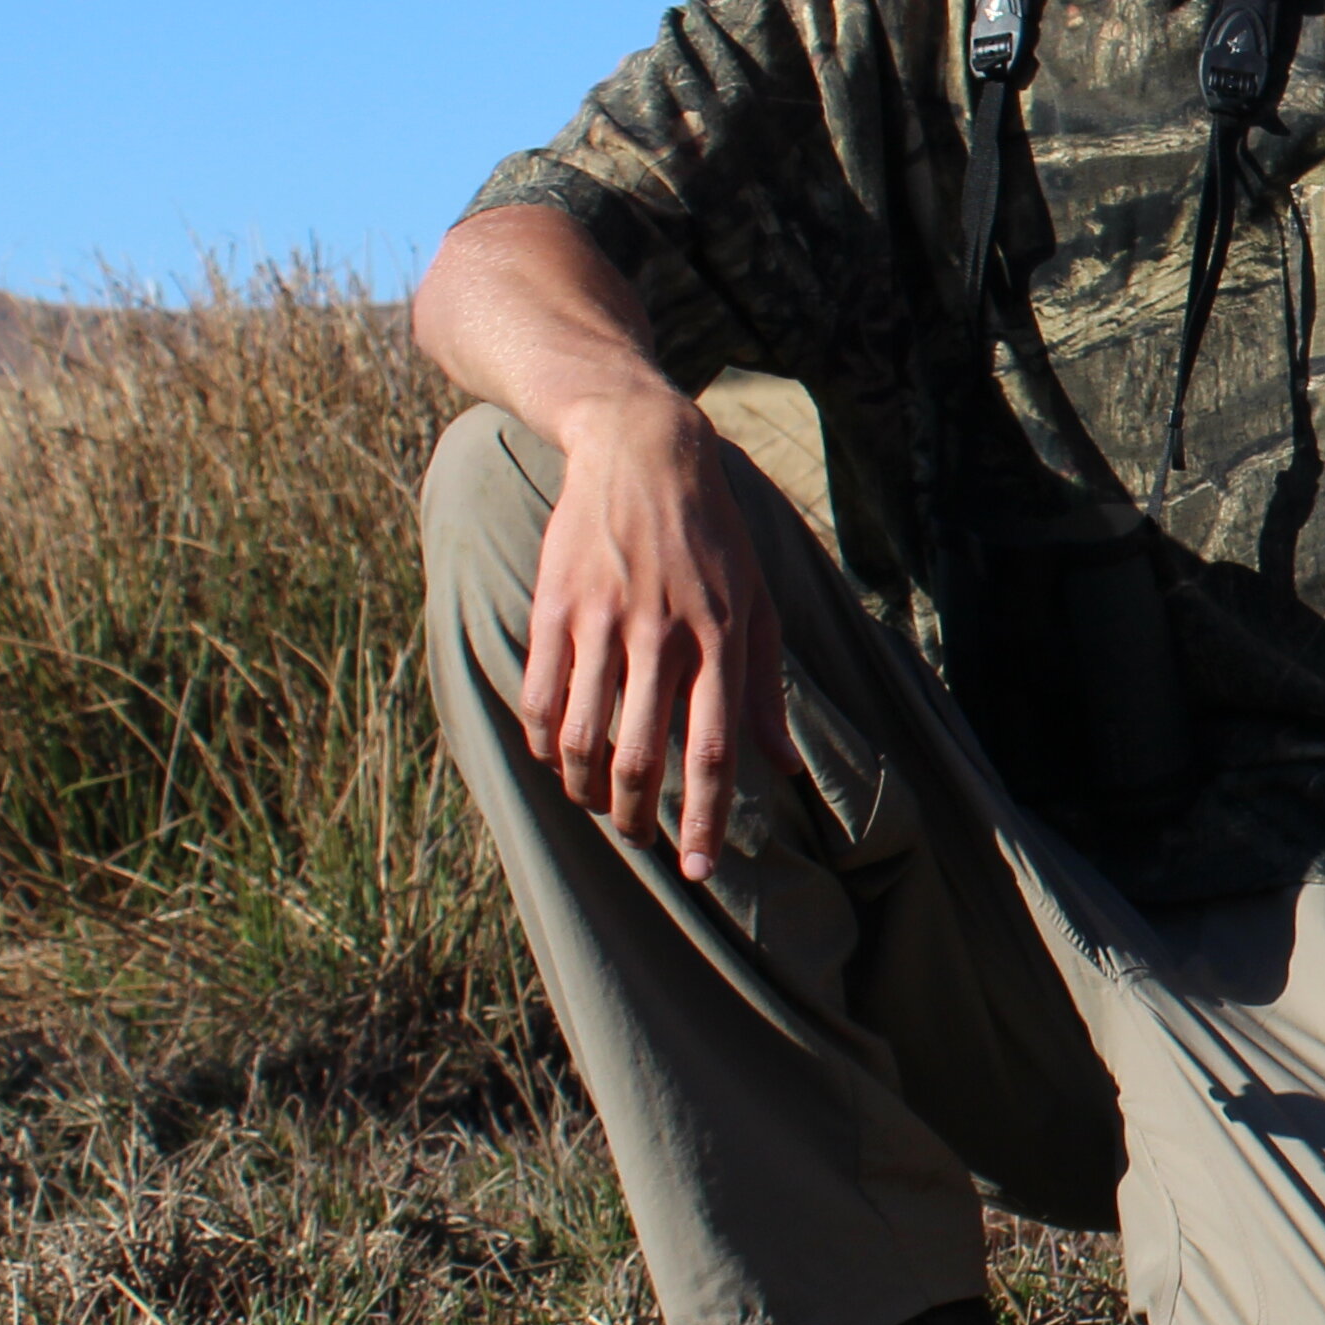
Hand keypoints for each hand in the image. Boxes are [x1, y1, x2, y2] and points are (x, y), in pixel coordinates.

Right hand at [518, 395, 785, 883]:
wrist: (642, 453)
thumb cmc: (712, 538)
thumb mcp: (758, 603)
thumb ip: (765, 689)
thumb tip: (785, 767)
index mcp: (723, 639)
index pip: (715, 752)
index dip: (708, 819)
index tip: (701, 870)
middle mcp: (663, 635)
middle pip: (643, 756)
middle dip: (639, 817)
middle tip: (641, 841)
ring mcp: (603, 620)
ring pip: (581, 735)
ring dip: (586, 787)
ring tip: (599, 804)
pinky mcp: (555, 606)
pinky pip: (539, 695)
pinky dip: (542, 741)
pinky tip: (555, 760)